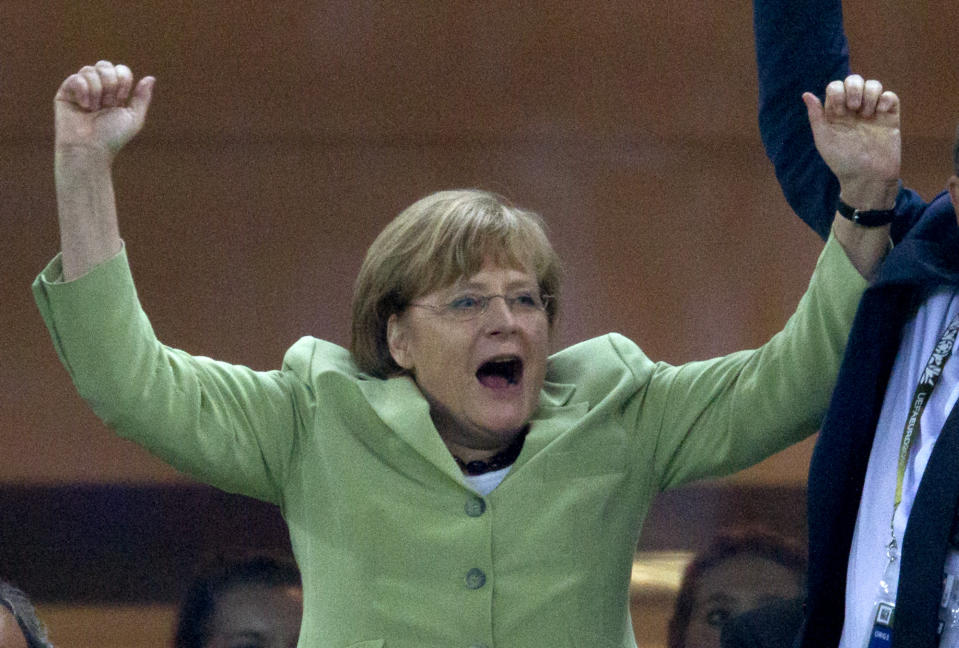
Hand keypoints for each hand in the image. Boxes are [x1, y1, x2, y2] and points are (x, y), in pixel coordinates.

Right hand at [54, 61, 154, 161]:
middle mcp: (97, 88)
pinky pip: (76, 78)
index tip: (120, 99)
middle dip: (110, 84)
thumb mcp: (134, 117)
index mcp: (114, 92)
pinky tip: (84, 106)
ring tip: (93, 109)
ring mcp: (80, 89)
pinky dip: (83, 92)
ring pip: (89, 70)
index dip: (123, 80)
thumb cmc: (112, 136)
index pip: (120, 70)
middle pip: (105, 65)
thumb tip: (151, 78)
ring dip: (97, 91)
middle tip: (107, 104)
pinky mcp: (65, 92)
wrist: (90, 148)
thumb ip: (142, 97)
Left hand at [803, 75, 900, 208]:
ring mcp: (872, 112)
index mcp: (836, 113)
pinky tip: (880, 112)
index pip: (835, 87)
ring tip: (867, 114)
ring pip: (873, 84)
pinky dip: (886, 99)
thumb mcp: (823, 139)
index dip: (837, 93)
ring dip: (870, 93)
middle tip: (853, 109)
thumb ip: (815, 116)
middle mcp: (853, 110)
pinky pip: (891, 96)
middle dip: (854, 88)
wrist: (867, 177)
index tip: (839, 112)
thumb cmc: (842, 162)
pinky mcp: (889, 117)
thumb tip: (806, 94)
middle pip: (854, 80)